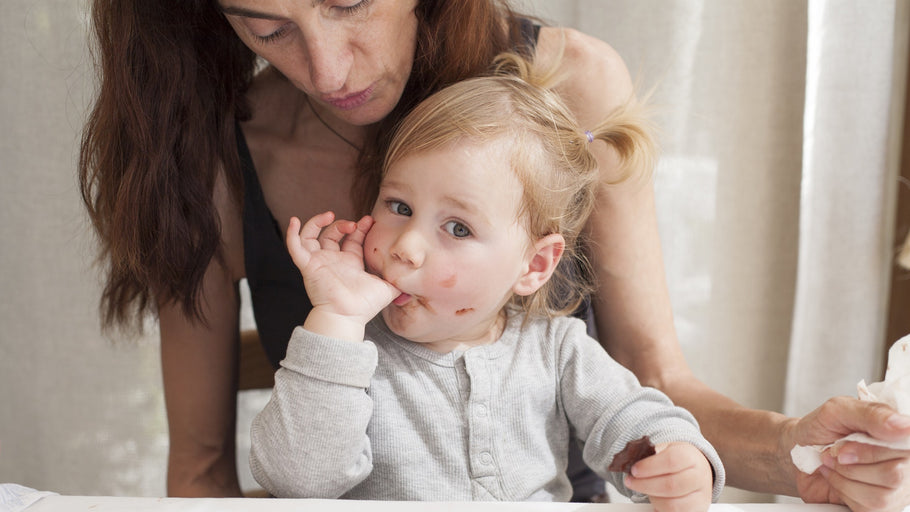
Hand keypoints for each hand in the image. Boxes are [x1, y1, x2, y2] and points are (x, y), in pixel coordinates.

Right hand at [286, 212, 398, 330]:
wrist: (348, 316)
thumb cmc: (365, 306)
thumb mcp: (387, 289)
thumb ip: (398, 281)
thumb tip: (413, 277)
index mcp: (350, 264)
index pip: (352, 239)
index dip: (360, 227)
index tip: (369, 220)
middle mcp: (333, 261)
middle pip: (332, 235)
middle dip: (342, 224)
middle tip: (353, 224)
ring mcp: (319, 262)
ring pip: (311, 236)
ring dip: (318, 223)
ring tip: (329, 216)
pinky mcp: (308, 266)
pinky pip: (294, 247)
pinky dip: (292, 233)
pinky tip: (294, 220)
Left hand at [624, 442, 711, 511]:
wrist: (696, 470)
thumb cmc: (678, 461)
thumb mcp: (665, 450)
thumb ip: (651, 454)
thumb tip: (631, 460)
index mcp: (690, 456)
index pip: (671, 461)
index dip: (649, 467)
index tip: (634, 470)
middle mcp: (699, 477)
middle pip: (671, 485)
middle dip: (645, 485)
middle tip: (631, 482)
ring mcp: (700, 496)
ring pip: (672, 504)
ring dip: (653, 499)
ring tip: (646, 491)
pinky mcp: (697, 510)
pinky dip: (660, 509)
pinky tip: (655, 501)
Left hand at [791, 396, 909, 511]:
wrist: (797, 450)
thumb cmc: (821, 429)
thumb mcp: (838, 410)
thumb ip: (872, 414)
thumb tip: (904, 426)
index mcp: (899, 435)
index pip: (905, 446)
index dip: (871, 451)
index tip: (843, 446)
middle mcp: (904, 462)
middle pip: (895, 475)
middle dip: (852, 464)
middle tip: (835, 453)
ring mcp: (896, 488)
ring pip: (880, 497)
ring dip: (845, 479)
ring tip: (834, 465)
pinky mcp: (881, 507)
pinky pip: (869, 509)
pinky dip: (844, 492)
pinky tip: (837, 479)